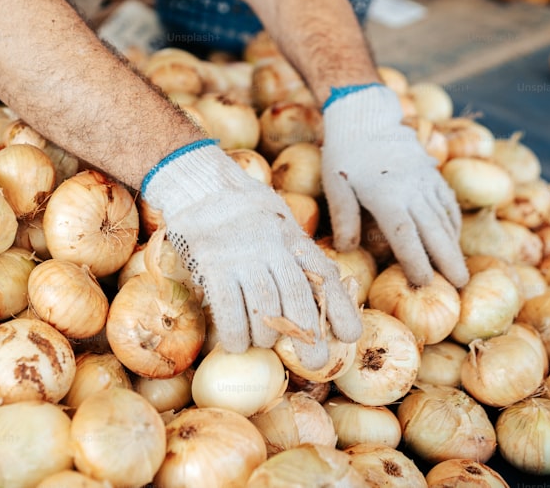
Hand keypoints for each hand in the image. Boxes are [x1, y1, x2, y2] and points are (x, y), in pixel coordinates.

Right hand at [141, 141, 362, 368]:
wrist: (198, 184)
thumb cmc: (243, 211)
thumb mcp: (278, 223)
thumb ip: (297, 254)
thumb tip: (325, 293)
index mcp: (291, 236)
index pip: (323, 275)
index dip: (340, 307)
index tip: (351, 336)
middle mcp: (271, 245)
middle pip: (296, 296)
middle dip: (308, 335)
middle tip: (314, 363)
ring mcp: (241, 254)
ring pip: (264, 306)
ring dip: (265, 334)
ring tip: (262, 342)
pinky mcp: (212, 262)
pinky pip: (228, 307)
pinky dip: (235, 332)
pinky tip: (235, 344)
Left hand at [321, 84, 467, 286]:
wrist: (366, 117)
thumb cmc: (345, 154)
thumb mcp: (336, 185)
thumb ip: (343, 218)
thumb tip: (346, 250)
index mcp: (386, 196)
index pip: (406, 236)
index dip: (417, 261)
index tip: (424, 282)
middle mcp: (412, 190)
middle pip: (434, 231)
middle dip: (448, 260)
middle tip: (460, 286)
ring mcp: (426, 181)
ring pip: (445, 217)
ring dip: (453, 245)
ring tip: (459, 271)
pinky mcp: (432, 173)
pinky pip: (447, 202)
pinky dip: (452, 222)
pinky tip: (453, 239)